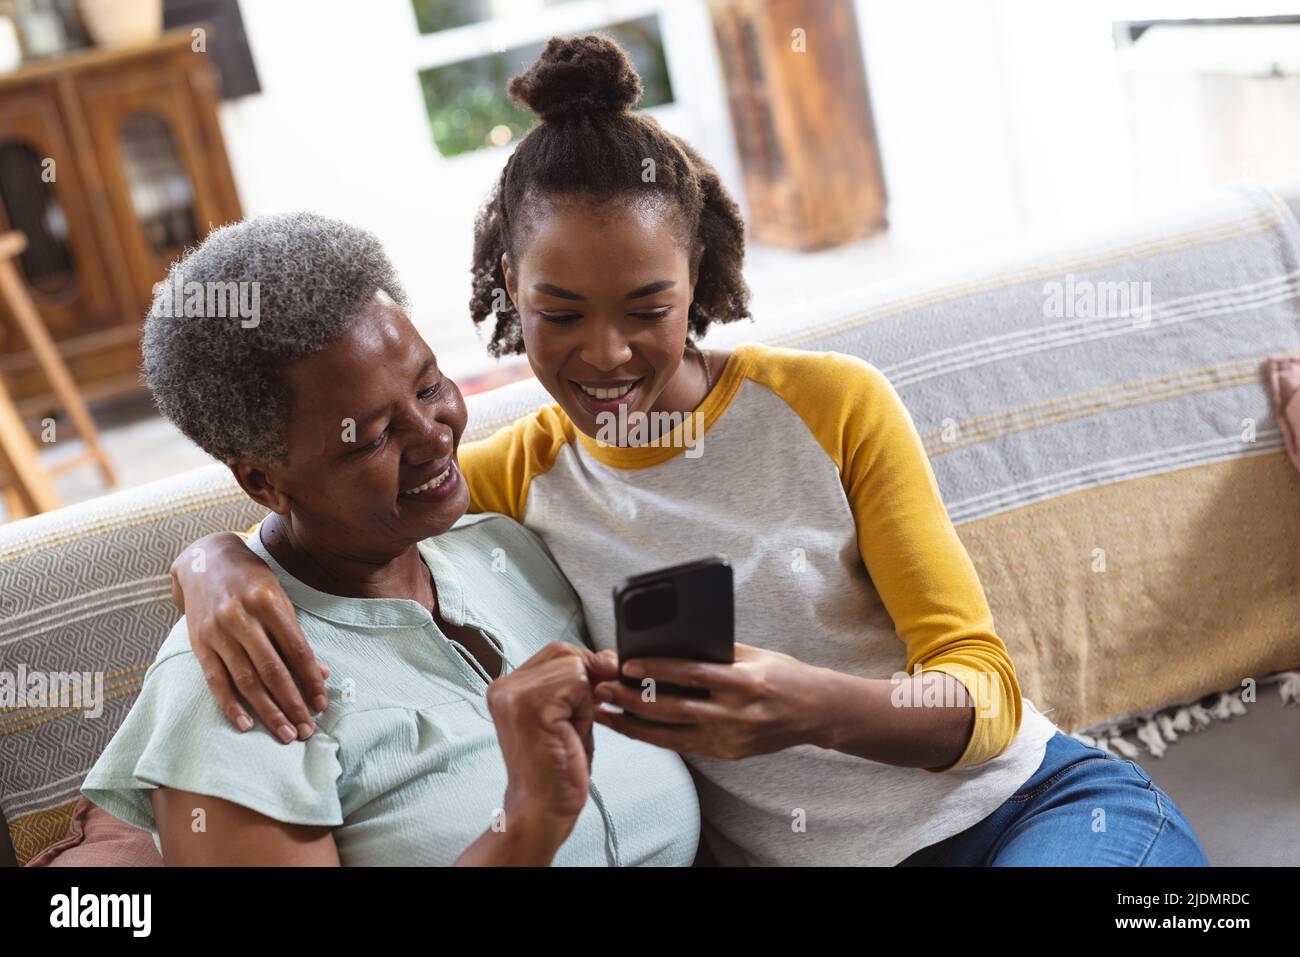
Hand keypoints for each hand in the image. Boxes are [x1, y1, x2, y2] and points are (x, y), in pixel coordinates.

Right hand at [170, 532, 328, 742]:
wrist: (205, 560)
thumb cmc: (252, 580)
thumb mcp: (279, 598)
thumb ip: (296, 635)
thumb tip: (320, 673)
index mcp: (269, 602)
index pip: (296, 650)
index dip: (310, 680)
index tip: (322, 704)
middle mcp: (242, 617)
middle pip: (272, 670)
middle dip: (292, 703)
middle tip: (306, 730)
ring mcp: (217, 632)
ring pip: (246, 680)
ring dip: (268, 711)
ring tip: (285, 734)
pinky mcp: (199, 644)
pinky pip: (216, 681)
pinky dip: (231, 705)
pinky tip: (247, 725)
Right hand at [484, 643, 617, 857]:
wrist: (542, 809)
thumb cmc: (556, 769)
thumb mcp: (570, 715)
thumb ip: (582, 684)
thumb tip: (609, 658)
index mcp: (508, 688)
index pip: (556, 652)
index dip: (584, 668)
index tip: (590, 699)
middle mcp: (503, 686)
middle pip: (564, 653)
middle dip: (587, 681)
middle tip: (582, 717)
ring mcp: (512, 694)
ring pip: (573, 666)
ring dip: (584, 699)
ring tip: (568, 730)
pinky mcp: (528, 705)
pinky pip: (576, 682)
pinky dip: (584, 707)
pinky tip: (568, 732)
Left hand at [592, 643, 826, 758]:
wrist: (815, 711)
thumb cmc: (781, 674)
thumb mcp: (752, 654)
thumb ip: (714, 652)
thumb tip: (667, 645)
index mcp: (744, 682)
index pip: (692, 674)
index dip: (657, 670)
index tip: (626, 664)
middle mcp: (736, 714)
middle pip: (674, 708)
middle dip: (633, 700)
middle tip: (602, 690)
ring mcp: (731, 739)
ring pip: (672, 735)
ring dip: (634, 725)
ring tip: (605, 713)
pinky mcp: (727, 754)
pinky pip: (683, 746)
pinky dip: (654, 737)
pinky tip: (631, 728)